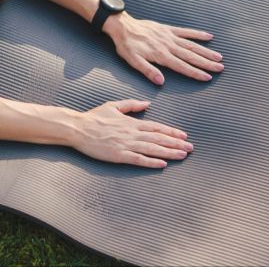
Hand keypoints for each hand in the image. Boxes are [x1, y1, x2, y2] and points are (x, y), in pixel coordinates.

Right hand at [71, 99, 191, 167]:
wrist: (78, 128)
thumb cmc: (94, 117)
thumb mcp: (113, 106)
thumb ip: (131, 104)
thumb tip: (147, 103)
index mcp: (131, 122)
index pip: (156, 127)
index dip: (171, 132)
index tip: (184, 136)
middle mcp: (131, 133)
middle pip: (158, 138)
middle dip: (176, 143)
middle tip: (190, 148)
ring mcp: (126, 145)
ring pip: (152, 149)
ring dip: (169, 152)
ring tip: (183, 155)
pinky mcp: (119, 155)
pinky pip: (138, 159)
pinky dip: (151, 162)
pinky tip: (162, 164)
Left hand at [102, 12, 223, 84]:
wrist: (122, 26)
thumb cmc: (126, 45)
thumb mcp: (133, 60)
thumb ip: (148, 71)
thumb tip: (161, 81)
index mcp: (161, 55)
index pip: (182, 66)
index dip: (195, 72)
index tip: (208, 77)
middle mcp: (168, 46)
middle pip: (191, 56)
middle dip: (206, 63)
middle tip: (220, 68)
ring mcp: (170, 36)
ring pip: (192, 45)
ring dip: (206, 51)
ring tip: (219, 57)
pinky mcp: (168, 29)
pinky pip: (186, 31)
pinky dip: (197, 34)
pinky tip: (209, 36)